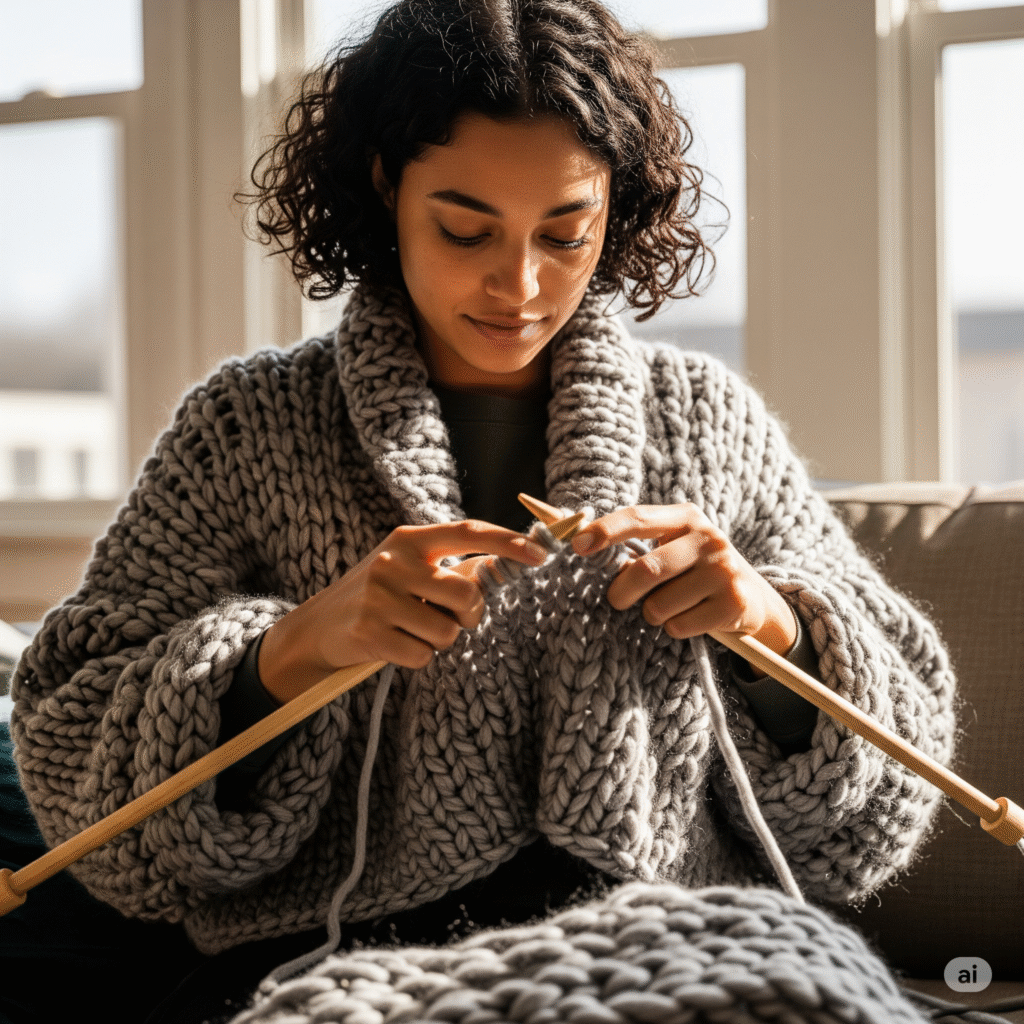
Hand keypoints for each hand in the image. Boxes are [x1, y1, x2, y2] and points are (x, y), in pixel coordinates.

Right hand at [259, 521, 548, 701]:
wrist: (317, 628)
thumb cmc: (377, 595)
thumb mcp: (408, 568)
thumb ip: (449, 567)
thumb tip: (505, 567)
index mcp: (409, 540)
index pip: (468, 532)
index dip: (507, 542)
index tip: (539, 554)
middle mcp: (394, 562)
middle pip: (466, 596)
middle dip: (467, 616)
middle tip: (445, 617)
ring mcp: (379, 597)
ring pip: (447, 633)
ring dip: (437, 640)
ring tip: (410, 630)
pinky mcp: (370, 633)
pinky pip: (423, 656)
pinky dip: (416, 657)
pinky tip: (393, 645)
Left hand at [570, 504, 797, 657]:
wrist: (751, 596)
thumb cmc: (693, 571)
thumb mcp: (671, 548)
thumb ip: (635, 548)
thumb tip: (584, 550)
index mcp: (686, 517)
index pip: (638, 518)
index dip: (605, 531)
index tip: (577, 545)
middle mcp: (709, 538)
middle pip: (646, 570)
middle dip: (621, 591)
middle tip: (616, 600)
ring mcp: (724, 570)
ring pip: (660, 605)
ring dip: (652, 614)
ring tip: (667, 608)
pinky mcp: (734, 602)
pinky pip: (680, 626)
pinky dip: (673, 628)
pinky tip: (689, 618)